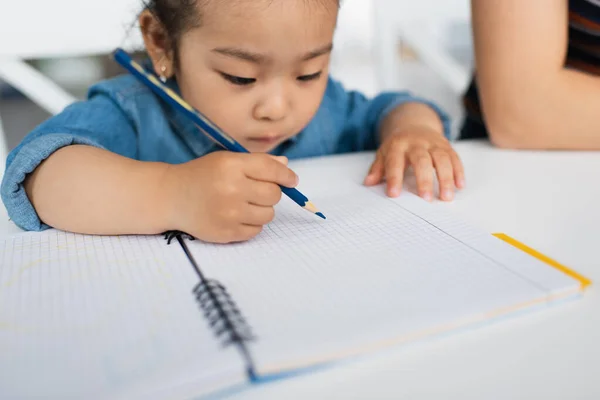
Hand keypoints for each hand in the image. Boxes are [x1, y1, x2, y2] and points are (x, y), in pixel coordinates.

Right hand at [163, 152, 296, 242]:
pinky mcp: (226, 233)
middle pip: (274, 194)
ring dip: (262, 210)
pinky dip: (251, 224)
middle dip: (270, 193)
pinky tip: (235, 216)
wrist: (171, 197)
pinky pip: (256, 230)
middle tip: (255, 192)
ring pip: (268, 214)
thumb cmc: (202, 176)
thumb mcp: (226, 160)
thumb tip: (285, 166)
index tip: (291, 180)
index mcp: (231, 165)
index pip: (271, 170)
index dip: (286, 176)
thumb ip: (257, 162)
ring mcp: (228, 213)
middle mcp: (231, 188)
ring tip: (243, 204)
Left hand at [363, 126, 464, 200]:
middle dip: (424, 180)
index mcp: (398, 145)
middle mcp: (417, 143)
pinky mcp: (446, 146)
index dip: (394, 178)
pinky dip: (458, 172)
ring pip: (442, 159)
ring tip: (446, 197)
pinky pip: (454, 158)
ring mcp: (433, 144)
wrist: (414, 125)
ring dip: (446, 178)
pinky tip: (460, 186)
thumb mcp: (383, 153)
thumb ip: (377, 168)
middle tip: (426, 199)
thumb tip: (368, 182)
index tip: (394, 195)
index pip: (395, 162)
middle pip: (422, 160)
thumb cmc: (398, 145)